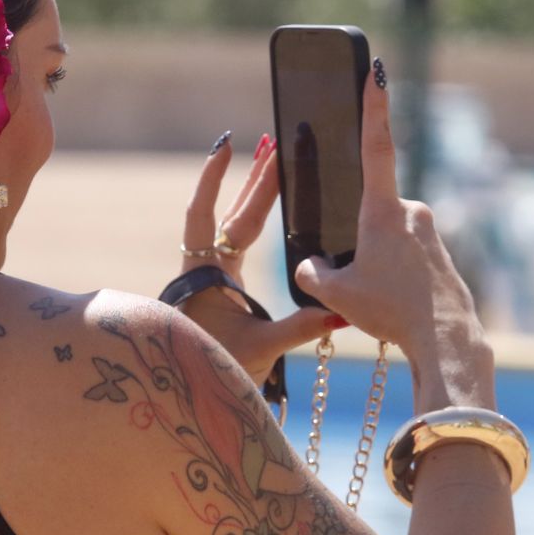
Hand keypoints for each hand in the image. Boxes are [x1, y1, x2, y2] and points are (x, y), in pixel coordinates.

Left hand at [179, 131, 336, 382]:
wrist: (193, 392)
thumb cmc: (218, 368)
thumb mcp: (262, 348)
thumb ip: (300, 327)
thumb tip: (340, 313)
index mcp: (206, 275)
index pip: (206, 215)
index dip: (213, 179)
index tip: (225, 145)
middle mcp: (206, 268)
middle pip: (231, 213)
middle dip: (255, 178)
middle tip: (275, 142)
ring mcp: (213, 275)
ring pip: (234, 224)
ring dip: (254, 193)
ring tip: (272, 158)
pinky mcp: (222, 285)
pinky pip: (236, 241)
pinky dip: (253, 217)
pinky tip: (266, 204)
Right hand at [294, 68, 482, 355]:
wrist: (447, 343)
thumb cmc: (391, 311)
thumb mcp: (335, 294)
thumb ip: (313, 273)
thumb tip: (311, 267)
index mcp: (383, 209)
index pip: (376, 145)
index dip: (373, 107)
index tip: (377, 71)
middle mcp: (412, 212)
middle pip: (370, 214)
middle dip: (357, 242)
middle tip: (358, 282)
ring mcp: (430, 233)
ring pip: (388, 240)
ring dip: (377, 265)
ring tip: (379, 304)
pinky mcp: (442, 255)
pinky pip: (407, 260)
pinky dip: (396, 279)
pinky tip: (397, 308)